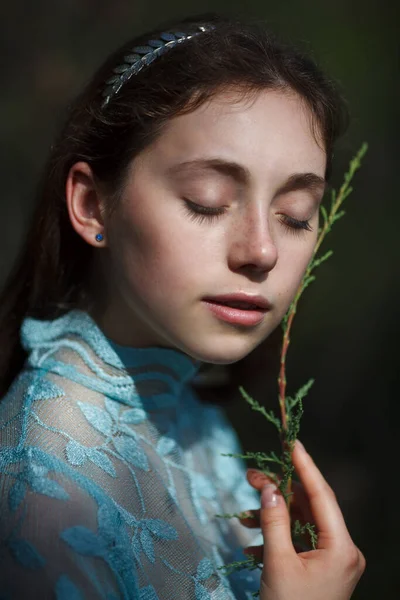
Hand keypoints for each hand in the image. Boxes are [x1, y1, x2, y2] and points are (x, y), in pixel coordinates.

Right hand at [240, 440, 364, 599]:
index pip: (322, 495)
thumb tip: (268, 486)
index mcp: (341, 548)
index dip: (305, 465)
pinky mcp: (320, 570)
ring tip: (244, 513)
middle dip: (279, 491)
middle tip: (251, 474)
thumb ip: (274, 520)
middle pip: (310, 507)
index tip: (292, 442)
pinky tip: (252, 545)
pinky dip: (275, 538)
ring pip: (301, 523)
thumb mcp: (277, 563)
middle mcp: (343, 550)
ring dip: (272, 516)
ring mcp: (332, 561)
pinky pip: (298, 542)